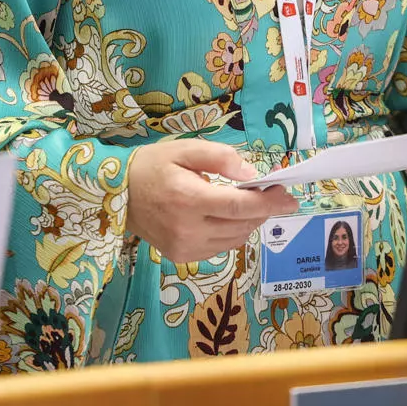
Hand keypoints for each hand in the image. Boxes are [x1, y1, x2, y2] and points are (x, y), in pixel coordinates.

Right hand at [126, 140, 295, 263]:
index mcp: (189, 199)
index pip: (239, 207)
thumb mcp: (185, 149)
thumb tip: (251, 175)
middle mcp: (188, 229)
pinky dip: (232, 233)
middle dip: (263, 209)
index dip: (269, 203)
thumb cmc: (152, 166)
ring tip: (249, 203)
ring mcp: (184, 247)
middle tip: (271, 193)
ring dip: (249, 222)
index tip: (290, 197)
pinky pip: (220, 247)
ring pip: (235, 239)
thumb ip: (221, 158)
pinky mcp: (181, 256)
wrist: (116, 194)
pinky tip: (227, 218)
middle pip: (241, 224)